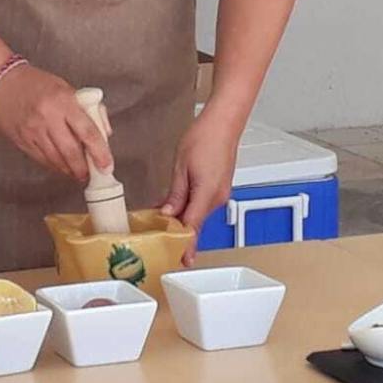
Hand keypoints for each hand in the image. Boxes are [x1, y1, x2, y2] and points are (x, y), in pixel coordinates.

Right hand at [0, 63, 113, 182]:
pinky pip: (42, 160)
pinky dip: (54, 165)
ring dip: (70, 170)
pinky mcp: (22, 141)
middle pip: (71, 152)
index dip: (100, 152)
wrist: (2, 83)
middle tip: (91, 174)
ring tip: (77, 171)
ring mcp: (33, 131)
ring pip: (56, 160)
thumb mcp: (66, 88)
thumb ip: (88, 110)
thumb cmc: (36, 83)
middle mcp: (48, 117)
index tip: (106, 164)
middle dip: (84, 169)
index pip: (87, 131)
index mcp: (63, 101)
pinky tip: (61, 165)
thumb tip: (104, 132)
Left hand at [159, 109, 242, 265]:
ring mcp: (220, 193)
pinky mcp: (219, 187)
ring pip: (197, 213)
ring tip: (161, 220)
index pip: (193, 228)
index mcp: (207, 194)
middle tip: (158, 239)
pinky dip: (189, 207)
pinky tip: (175, 205)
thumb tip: (168, 214)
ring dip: (182, 218)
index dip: (185, 246)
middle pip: (195, 223)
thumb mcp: (181, 166)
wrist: (224, 121)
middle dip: (177, 232)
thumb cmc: (204, 136)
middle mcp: (217, 198)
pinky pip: (202, 203)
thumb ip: (176, 194)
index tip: (180, 260)